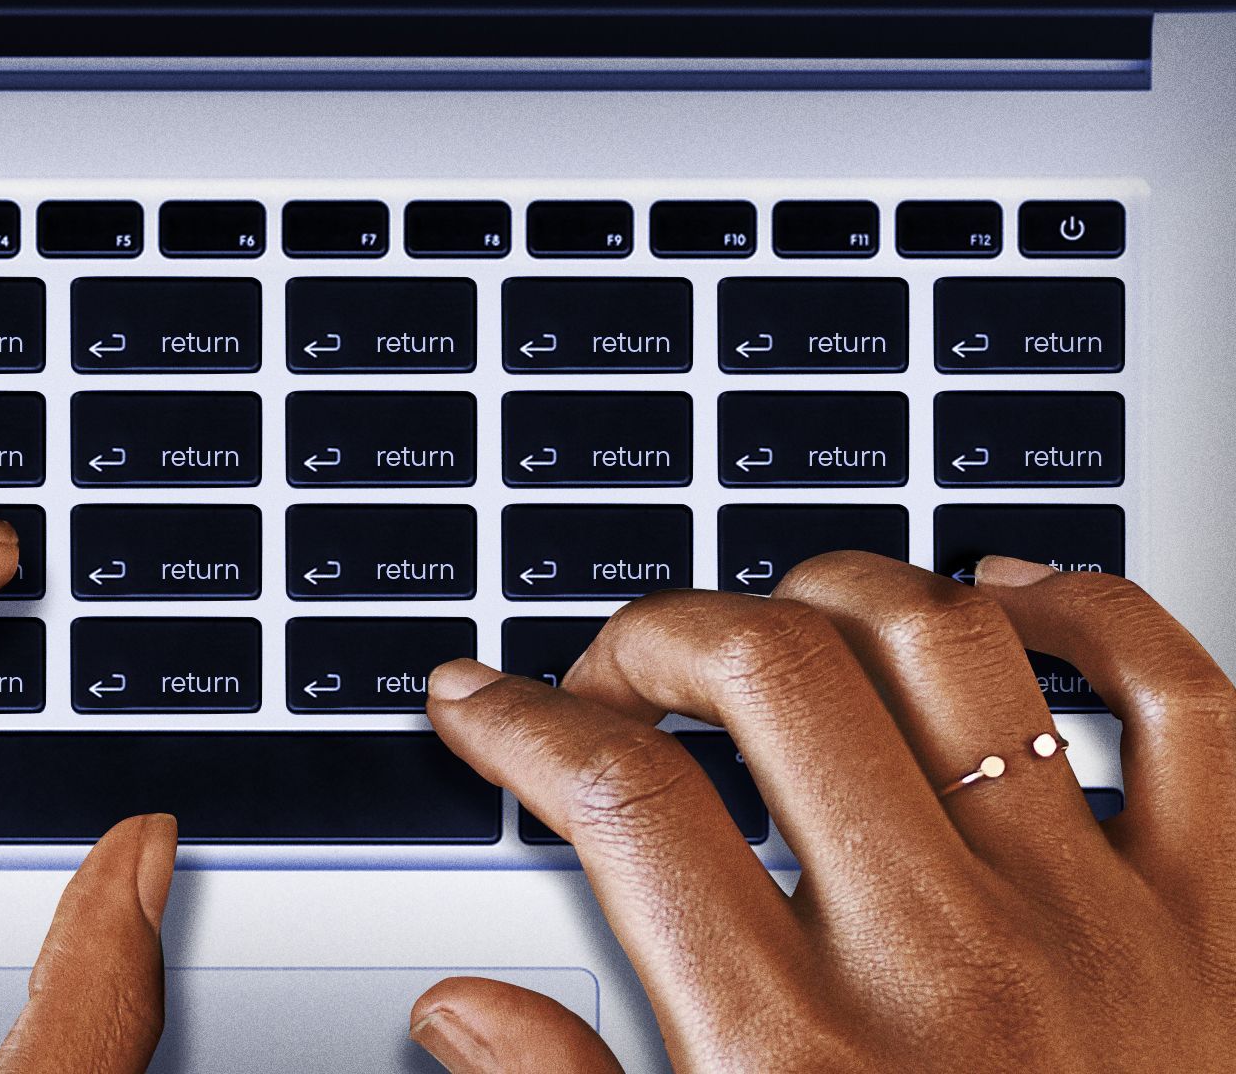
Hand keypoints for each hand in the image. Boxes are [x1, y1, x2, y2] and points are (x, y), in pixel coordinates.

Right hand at [416, 552, 1235, 1070]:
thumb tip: (460, 1014)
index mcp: (799, 1057)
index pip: (623, 802)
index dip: (517, 722)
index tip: (479, 702)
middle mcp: (941, 960)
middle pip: (769, 675)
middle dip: (656, 632)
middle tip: (620, 668)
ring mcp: (1091, 919)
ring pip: (945, 645)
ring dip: (834, 593)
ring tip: (779, 623)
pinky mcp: (1221, 915)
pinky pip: (1173, 698)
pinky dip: (1088, 609)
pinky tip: (1003, 599)